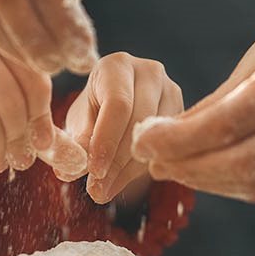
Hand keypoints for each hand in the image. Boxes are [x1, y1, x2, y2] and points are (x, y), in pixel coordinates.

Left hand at [65, 53, 183, 202]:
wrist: (112, 110)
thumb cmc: (91, 113)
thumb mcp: (78, 124)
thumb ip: (76, 143)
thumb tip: (71, 170)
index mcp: (116, 65)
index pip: (118, 104)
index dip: (106, 140)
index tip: (94, 171)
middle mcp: (149, 71)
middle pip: (140, 120)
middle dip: (117, 160)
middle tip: (98, 189)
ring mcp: (171, 91)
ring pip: (156, 136)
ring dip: (129, 170)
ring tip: (105, 190)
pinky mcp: (183, 113)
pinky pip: (167, 146)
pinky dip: (143, 169)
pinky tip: (122, 181)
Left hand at [132, 24, 254, 202]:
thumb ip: (220, 98)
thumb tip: (162, 135)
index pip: (226, 121)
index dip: (178, 138)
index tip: (142, 140)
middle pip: (240, 161)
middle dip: (186, 166)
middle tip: (150, 161)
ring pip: (254, 182)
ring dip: (203, 181)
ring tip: (169, 168)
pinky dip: (228, 185)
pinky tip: (202, 174)